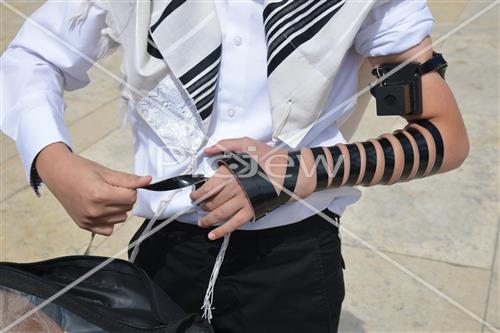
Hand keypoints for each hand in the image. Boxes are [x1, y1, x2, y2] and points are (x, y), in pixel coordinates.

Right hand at [36, 142, 150, 235]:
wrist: (57, 173)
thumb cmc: (80, 170)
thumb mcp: (106, 172)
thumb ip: (129, 179)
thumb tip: (148, 181)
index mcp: (100, 195)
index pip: (131, 197)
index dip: (130, 189)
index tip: (121, 184)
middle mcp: (95, 211)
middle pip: (127, 208)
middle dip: (124, 197)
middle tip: (110, 188)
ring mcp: (89, 220)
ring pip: (120, 218)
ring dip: (118, 208)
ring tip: (104, 196)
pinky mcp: (84, 225)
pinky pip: (108, 230)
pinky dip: (109, 220)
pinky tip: (102, 209)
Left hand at [190, 137, 314, 239]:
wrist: (291, 172)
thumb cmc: (269, 157)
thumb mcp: (247, 144)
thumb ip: (225, 145)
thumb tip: (207, 150)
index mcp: (230, 172)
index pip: (207, 187)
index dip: (197, 194)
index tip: (194, 196)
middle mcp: (234, 189)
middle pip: (211, 202)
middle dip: (202, 206)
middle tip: (199, 207)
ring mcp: (243, 202)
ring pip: (219, 214)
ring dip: (207, 220)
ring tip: (202, 222)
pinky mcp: (252, 211)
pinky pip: (234, 224)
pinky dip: (221, 231)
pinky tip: (212, 235)